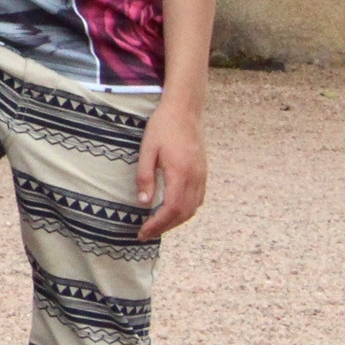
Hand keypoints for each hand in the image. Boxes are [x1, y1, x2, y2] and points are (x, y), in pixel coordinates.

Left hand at [134, 96, 207, 238]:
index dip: (157, 224)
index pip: (171, 209)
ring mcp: (202, 176)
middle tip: (146, 234)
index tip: (142, 233)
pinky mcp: (203, 172)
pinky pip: (197, 199)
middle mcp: (195, 178)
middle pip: (183, 213)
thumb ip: (145, 176)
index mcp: (180, 173)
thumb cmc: (162, 127)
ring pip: (193, 208)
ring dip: (175, 221)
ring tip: (157, 225)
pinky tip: (172, 211)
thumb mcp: (147, 149)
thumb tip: (143, 203)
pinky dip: (185, 211)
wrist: (185, 110)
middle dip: (164, 227)